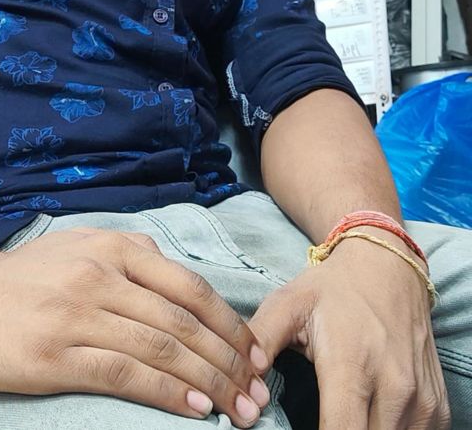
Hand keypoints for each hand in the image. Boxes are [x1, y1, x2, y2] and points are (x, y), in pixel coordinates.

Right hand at [0, 227, 269, 426]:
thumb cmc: (23, 274)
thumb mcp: (79, 244)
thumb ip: (126, 253)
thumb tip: (174, 275)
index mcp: (113, 247)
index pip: (190, 286)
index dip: (230, 323)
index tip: (254, 354)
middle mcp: (102, 276)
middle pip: (184, 320)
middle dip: (231, 360)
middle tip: (260, 393)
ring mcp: (79, 314)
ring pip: (163, 347)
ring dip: (211, 381)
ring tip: (240, 409)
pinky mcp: (56, 354)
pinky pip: (126, 373)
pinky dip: (168, 392)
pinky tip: (196, 408)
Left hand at [248, 233, 450, 428]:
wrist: (386, 265)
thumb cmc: (332, 288)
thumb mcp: (288, 304)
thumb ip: (260, 340)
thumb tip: (242, 385)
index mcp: (352, 365)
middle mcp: (394, 387)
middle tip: (320, 417)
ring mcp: (421, 399)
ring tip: (342, 416)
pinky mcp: (437, 407)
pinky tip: (371, 418)